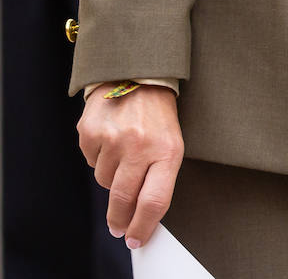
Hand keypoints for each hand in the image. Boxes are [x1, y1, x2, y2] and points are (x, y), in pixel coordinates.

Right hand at [78, 84, 183, 249]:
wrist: (136, 73)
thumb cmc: (157, 115)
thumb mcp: (171, 143)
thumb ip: (159, 179)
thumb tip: (142, 218)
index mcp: (166, 150)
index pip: (154, 202)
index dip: (142, 227)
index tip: (135, 239)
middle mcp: (139, 145)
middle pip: (124, 200)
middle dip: (120, 219)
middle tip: (119, 226)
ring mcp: (113, 138)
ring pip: (104, 181)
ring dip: (112, 177)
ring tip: (123, 153)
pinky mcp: (91, 131)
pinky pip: (91, 162)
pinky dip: (99, 157)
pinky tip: (110, 139)